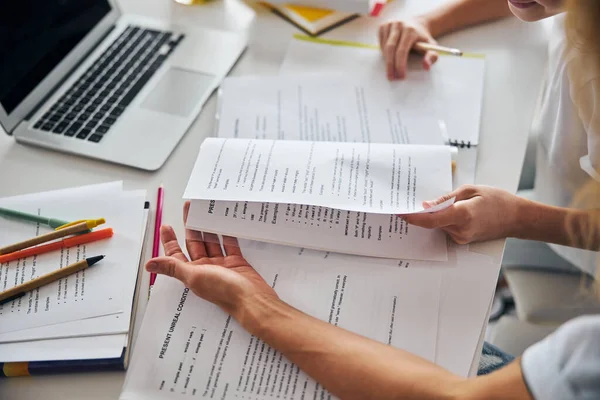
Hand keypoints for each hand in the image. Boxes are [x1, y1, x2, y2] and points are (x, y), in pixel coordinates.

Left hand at [145, 202, 277, 314]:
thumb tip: (149, 265)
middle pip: (194, 245)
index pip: (176, 255)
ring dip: (207, 228)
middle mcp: (205, 269)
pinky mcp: (237, 262)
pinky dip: (226, 233)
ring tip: (204, 211)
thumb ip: (173, 267)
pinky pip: (229, 244)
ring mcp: (221, 265)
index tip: (166, 225)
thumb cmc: (224, 291)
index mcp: (192, 273)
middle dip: (190, 227)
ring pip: (211, 242)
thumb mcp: (194, 277)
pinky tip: (224, 222)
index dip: (170, 241)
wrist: (252, 299)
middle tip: (188, 208)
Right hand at [378, 18, 438, 80]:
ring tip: (394, 64)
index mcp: (411, 30)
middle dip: (390, 65)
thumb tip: (426, 66)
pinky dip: (384, 52)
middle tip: (391, 78)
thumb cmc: (423, 38)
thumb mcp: (432, 47)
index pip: (402, 50)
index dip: (400, 65)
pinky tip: (391, 52)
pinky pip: (380, 43)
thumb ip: (431, 57)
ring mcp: (390, 24)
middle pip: (390, 49)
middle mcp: (399, 25)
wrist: (417, 24)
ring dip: (387, 59)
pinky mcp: (383, 26)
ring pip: (384, 47)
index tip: (401, 77)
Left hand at [400, 185, 523, 243]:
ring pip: (438, 226)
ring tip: (439, 203)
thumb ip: (445, 199)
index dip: (413, 217)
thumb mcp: (470, 190)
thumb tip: (425, 205)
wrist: (517, 218)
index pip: (431, 220)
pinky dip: (443, 220)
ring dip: (434, 216)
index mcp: (463, 215)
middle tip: (409, 203)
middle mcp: (461, 230)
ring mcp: (462, 238)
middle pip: (432, 222)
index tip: (400, 212)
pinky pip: (446, 229)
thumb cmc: (497, 200)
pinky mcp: (463, 241)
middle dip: (422, 213)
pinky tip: (449, 211)